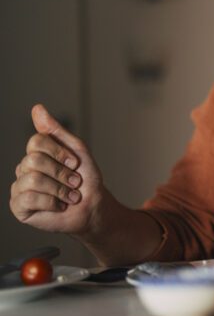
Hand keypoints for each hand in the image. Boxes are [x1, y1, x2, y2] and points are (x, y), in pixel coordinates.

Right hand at [10, 104, 103, 235]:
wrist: (93, 206)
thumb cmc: (86, 179)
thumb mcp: (76, 150)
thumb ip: (55, 130)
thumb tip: (37, 108)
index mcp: (36, 153)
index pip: (36, 141)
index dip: (59, 152)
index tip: (75, 163)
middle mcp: (24, 169)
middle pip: (34, 160)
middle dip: (61, 173)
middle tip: (74, 182)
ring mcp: (19, 187)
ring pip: (33, 179)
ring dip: (59, 189)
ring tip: (69, 196)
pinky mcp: (18, 207)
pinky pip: (28, 198)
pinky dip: (51, 202)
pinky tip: (59, 206)